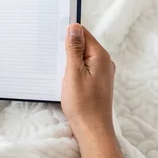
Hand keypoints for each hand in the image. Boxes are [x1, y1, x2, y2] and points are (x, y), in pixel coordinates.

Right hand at [61, 23, 115, 140]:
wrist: (92, 130)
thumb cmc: (82, 104)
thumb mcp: (73, 73)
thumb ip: (74, 49)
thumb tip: (74, 27)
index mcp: (100, 56)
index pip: (83, 33)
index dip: (67, 33)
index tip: (53, 37)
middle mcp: (105, 62)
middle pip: (83, 44)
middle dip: (67, 47)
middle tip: (52, 54)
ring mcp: (102, 72)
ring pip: (82, 56)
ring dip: (69, 59)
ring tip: (58, 68)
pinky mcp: (97, 81)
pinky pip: (84, 67)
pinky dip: (73, 68)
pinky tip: (65, 77)